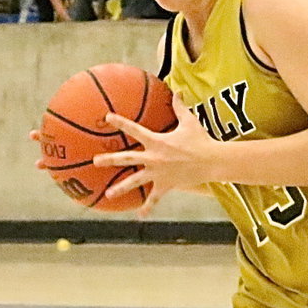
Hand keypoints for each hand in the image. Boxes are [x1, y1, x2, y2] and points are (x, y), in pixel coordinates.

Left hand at [91, 93, 218, 206]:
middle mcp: (153, 157)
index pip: (134, 129)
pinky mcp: (166, 185)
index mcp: (156, 141)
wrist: (211, 161)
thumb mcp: (189, 121)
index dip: (120, 122)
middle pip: (127, 159)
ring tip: (108, 194)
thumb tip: (179, 91)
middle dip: (110, 160)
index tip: (106, 118)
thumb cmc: (200, 140)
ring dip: (121, 188)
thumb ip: (179, 106)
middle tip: (96, 161)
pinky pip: (154, 198)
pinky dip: (148, 207)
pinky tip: (140, 216)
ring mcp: (158, 173)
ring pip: (135, 181)